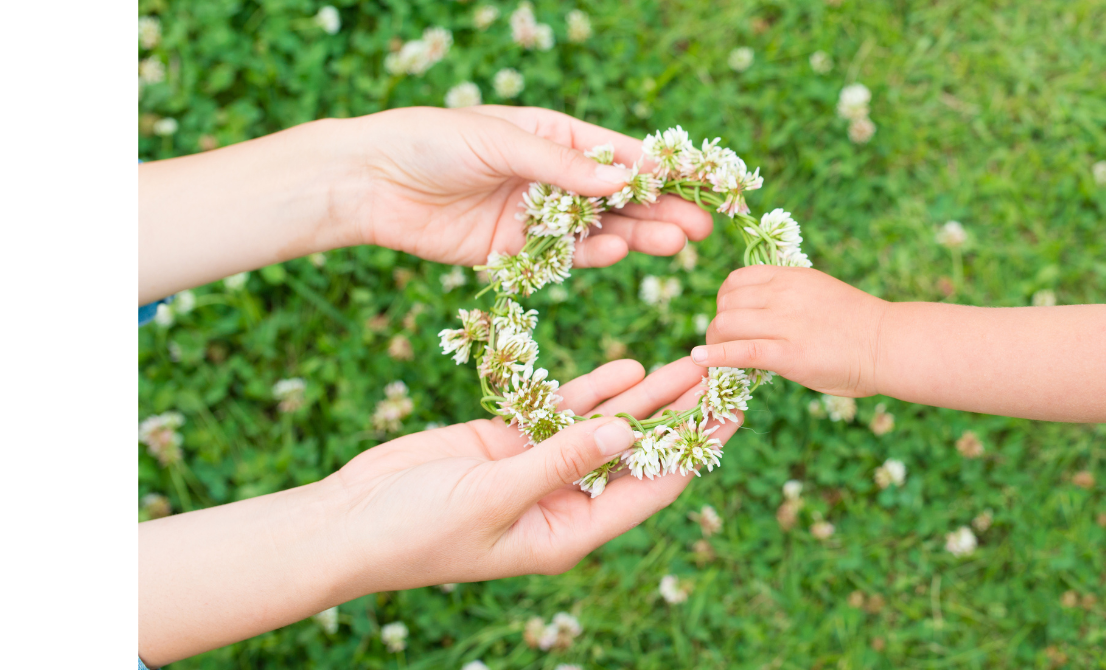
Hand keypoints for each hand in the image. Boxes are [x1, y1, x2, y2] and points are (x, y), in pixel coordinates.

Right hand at [331, 358, 738, 589]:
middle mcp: (565, 503)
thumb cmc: (415, 529)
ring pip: (607, 425)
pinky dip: (594, 389)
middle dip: (683, 415)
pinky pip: (564, 410)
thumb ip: (560, 460)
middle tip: (726, 374)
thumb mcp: (493, 496)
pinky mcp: (510, 441)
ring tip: (692, 361)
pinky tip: (630, 365)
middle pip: (640, 452)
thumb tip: (629, 432)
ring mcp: (539, 468)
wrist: (349, 521)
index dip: (697, 448)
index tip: (735, 413)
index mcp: (570, 532)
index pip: (652, 487)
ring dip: (647, 396)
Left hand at [344, 105, 712, 268]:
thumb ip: (563, 167)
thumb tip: (626, 180)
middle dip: (662, 210)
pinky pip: (563, 256)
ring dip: (637, 236)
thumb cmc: (432, 142)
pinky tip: (616, 252)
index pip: (620, 153)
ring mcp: (536, 215)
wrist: (370, 182)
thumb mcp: (501, 142)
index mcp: (554, 136)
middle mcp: (552, 177)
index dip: (663, 169)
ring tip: (673, 244)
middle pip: (620, 197)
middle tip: (702, 228)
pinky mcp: (515, 251)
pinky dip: (591, 256)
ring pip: (600, 229)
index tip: (704, 183)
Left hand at [690, 266, 887, 396]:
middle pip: (726, 302)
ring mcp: (785, 324)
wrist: (889, 344)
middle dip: (718, 323)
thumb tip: (760, 308)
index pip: (737, 279)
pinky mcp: (788, 354)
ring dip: (715, 341)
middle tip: (725, 342)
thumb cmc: (859, 325)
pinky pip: (740, 350)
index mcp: (792, 277)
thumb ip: (789, 296)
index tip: (731, 317)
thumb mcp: (819, 294)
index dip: (725, 300)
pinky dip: (715, 354)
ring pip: (726, 324)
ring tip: (719, 355)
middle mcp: (784, 295)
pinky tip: (700, 358)